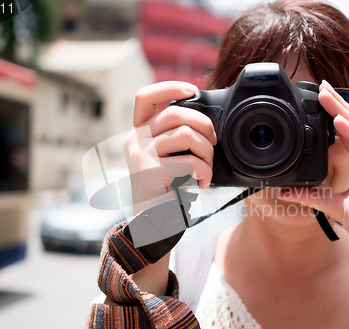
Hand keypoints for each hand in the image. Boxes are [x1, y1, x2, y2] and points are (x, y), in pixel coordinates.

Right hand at [123, 81, 216, 212]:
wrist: (152, 222)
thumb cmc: (166, 190)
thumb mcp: (167, 158)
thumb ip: (176, 139)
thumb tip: (206, 125)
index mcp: (139, 133)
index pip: (145, 97)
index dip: (169, 86)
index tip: (192, 89)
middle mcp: (135, 140)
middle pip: (175, 112)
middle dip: (203, 124)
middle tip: (213, 142)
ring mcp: (140, 154)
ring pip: (185, 134)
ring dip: (206, 151)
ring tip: (207, 168)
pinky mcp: (149, 171)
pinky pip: (189, 162)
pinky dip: (204, 172)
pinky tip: (203, 183)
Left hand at [279, 80, 348, 280]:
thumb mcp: (334, 207)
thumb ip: (313, 196)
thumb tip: (286, 191)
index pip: (347, 134)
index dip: (333, 116)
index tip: (316, 99)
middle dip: (337, 106)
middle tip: (320, 86)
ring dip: (344, 114)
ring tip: (327, 98)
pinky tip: (342, 124)